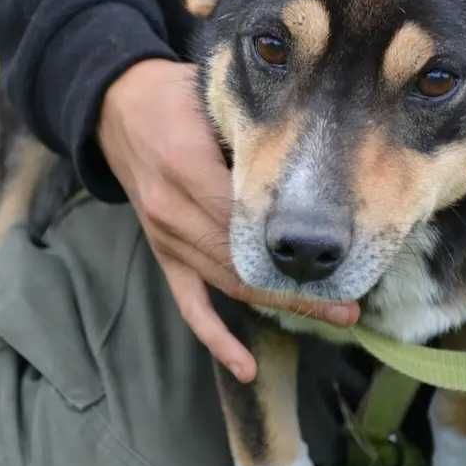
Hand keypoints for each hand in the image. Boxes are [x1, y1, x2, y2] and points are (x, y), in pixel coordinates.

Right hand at [98, 59, 359, 382]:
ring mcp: (165, 238)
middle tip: (349, 306)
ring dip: (278, 306)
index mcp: (185, 166)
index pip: (244, 219)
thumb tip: (314, 158)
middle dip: (297, 289)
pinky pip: (189, 303)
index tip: (339, 257)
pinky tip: (244, 368)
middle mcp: (172, 209)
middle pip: (242, 262)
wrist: (115, 107)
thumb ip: (250, 129)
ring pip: (227, 284)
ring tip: (330, 317)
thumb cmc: (173, 97)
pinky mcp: (162, 253)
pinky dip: (215, 338)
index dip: (290, 246)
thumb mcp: (210, 99)